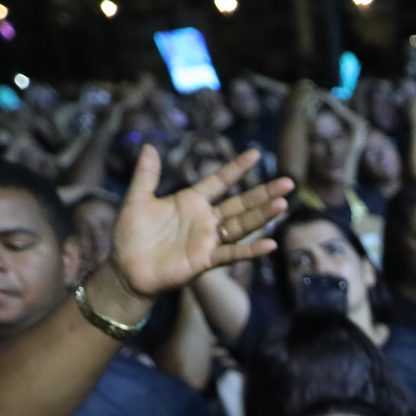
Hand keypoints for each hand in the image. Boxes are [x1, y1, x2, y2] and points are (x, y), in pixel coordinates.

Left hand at [110, 145, 291, 297]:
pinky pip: (232, 253)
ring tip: (282, 204)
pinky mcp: (206, 260)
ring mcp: (208, 240)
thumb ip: (146, 175)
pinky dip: (251, 250)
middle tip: (288, 182)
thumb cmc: (131, 236)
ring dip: (262, 216)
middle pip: (241, 203)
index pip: (220, 181)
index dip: (237, 168)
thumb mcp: (136, 200)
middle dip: (264, 193)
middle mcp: (205, 219)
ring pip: (242, 225)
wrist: (126, 269)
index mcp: (191, 201)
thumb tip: (149, 146)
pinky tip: (270, 244)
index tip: (255, 153)